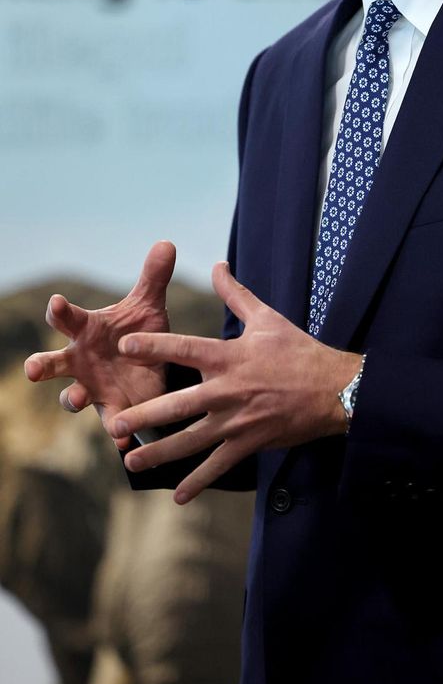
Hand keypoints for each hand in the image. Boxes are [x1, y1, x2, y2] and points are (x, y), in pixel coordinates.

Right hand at [24, 241, 176, 443]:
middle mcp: (81, 361)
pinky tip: (123, 440)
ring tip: (75, 400)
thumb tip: (167, 243)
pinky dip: (116, 432)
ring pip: (70, 398)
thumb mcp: (149, 306)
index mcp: (88, 331)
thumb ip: (154, 278)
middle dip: (41, 365)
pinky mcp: (113, 411)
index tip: (55, 302)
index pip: (68, 319)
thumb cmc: (139, 333)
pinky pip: (111, 426)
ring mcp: (93, 388)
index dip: (59, 311)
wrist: (154, 370)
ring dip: (70, 399)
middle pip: (52, 362)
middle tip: (33, 369)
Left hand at [111, 262, 361, 503]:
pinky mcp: (249, 443)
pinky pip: (219, 465)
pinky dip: (199, 482)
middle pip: (179, 404)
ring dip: (160, 452)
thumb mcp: (267, 318)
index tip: (125, 345)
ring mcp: (237, 420)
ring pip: (191, 440)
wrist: (333, 389)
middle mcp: (228, 390)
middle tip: (113, 423)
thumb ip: (236, 294)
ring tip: (131, 460)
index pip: (185, 349)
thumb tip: (218, 264)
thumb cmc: (299, 351)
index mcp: (230, 357)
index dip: (155, 346)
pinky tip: (178, 495)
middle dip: (144, 416)